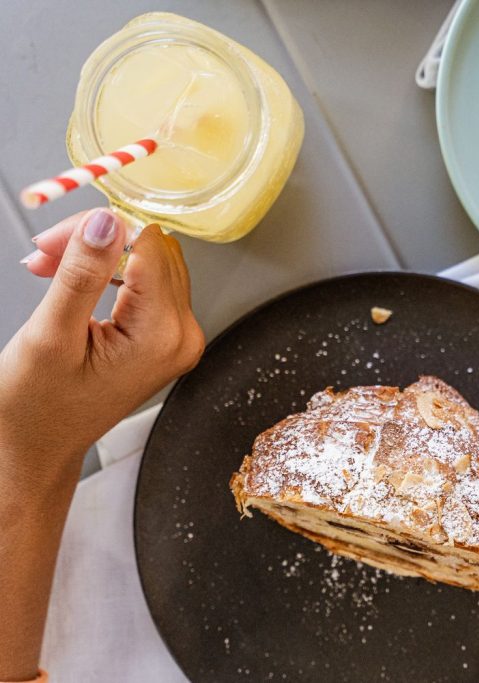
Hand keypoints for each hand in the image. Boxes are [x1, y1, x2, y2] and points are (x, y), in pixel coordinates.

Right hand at [1, 209, 203, 472]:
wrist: (36, 449)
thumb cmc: (37, 410)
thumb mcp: (51, 336)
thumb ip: (83, 275)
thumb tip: (108, 222)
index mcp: (163, 336)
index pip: (149, 245)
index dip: (100, 231)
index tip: (53, 240)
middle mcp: (183, 336)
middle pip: (153, 250)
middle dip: (97, 242)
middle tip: (45, 253)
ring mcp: (177, 338)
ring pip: (149, 262)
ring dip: (99, 256)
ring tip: (49, 268)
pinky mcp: (164, 338)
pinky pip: (146, 285)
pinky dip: (107, 274)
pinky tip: (69, 281)